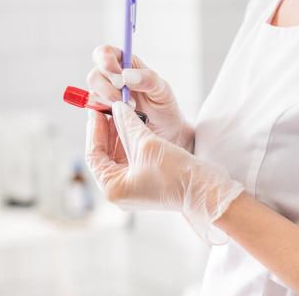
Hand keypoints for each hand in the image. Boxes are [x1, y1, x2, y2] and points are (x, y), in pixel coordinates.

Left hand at [85, 101, 243, 242]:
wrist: (205, 190)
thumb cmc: (174, 173)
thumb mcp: (146, 143)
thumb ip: (127, 124)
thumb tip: (117, 107)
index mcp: (112, 188)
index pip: (94, 154)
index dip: (94, 130)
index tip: (96, 111)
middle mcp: (120, 190)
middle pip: (105, 155)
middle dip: (108, 130)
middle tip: (108, 109)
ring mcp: (133, 188)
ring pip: (119, 155)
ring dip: (121, 134)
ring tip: (123, 113)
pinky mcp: (146, 182)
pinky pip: (132, 159)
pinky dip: (132, 142)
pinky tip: (136, 124)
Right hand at [87, 45, 193, 149]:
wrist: (165, 130)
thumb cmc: (163, 105)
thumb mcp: (162, 90)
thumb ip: (147, 78)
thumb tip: (126, 75)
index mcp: (125, 63)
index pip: (105, 53)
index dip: (106, 61)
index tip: (120, 77)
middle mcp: (111, 77)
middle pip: (94, 75)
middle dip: (109, 89)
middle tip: (127, 99)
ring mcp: (104, 94)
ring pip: (93, 93)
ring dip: (111, 102)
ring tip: (132, 109)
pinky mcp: (102, 111)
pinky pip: (95, 110)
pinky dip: (107, 113)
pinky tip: (123, 116)